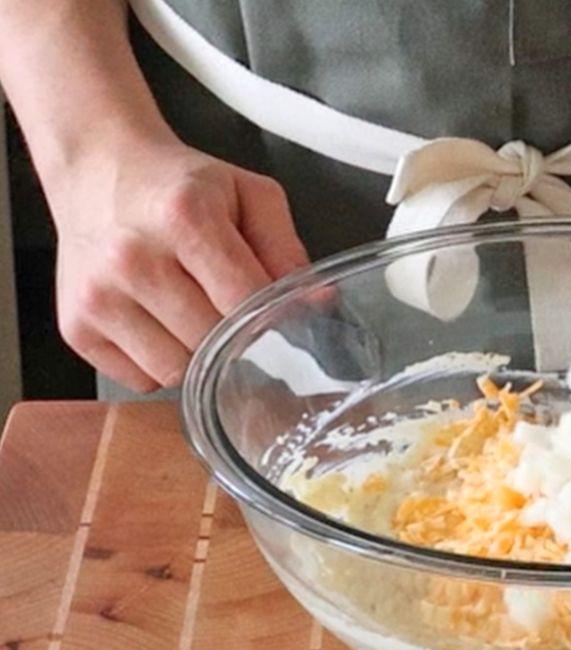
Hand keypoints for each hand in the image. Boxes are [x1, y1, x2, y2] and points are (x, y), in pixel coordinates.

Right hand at [46, 135, 307, 391]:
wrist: (98, 170)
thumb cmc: (182, 186)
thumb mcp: (249, 195)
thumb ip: (286, 247)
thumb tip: (317, 301)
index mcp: (185, 219)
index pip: (244, 300)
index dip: (267, 318)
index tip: (275, 318)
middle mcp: (133, 258)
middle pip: (211, 342)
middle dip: (232, 336)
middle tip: (228, 309)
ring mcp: (97, 296)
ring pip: (176, 371)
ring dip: (196, 357)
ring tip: (190, 315)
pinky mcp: (75, 327)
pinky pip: (140, 380)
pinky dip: (158, 364)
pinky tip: (158, 325)